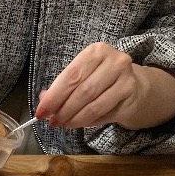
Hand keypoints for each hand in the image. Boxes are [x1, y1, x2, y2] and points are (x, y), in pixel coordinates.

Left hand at [37, 42, 174, 129]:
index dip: (53, 97)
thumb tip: (43, 99)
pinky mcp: (131, 97)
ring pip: (93, 105)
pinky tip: (79, 123)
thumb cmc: (100, 79)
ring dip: (74, 119)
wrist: (134, 86)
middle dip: (63, 110)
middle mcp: (115, 61)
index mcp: (96, 51)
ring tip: (63, 124)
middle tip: (52, 121)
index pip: (71, 76)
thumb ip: (61, 87)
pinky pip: (104, 113)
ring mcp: (126, 79)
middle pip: (82, 91)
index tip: (40, 112)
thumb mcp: (80, 77)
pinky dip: (87, 121)